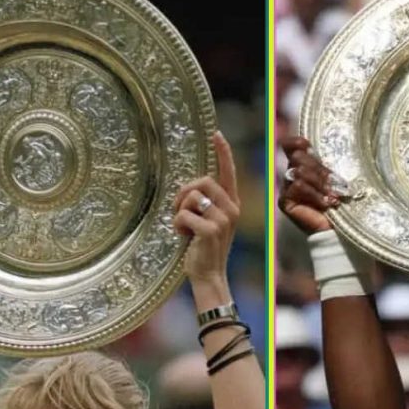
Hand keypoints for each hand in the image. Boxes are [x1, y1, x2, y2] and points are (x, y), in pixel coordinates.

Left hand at [172, 131, 238, 290]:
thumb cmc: (203, 247)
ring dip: (179, 211)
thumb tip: (189, 188)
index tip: (216, 134)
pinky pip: (184, 214)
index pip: (227, 172)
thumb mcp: (208, 221)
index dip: (223, 152)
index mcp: (231, 203)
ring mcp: (223, 219)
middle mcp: (232, 208)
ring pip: (192, 197)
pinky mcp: (211, 230)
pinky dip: (177, 225)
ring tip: (183, 227)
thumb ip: (205, 203)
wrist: (208, 275)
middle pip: (202, 181)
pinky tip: (184, 236)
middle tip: (178, 210)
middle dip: (184, 193)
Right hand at [277, 136, 339, 233]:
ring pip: (299, 171)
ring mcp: (286, 188)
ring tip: (334, 196)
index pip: (291, 145)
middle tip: (336, 183)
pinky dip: (315, 194)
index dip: (297, 143)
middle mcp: (291, 174)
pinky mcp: (285, 201)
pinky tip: (326, 204)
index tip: (308, 146)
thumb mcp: (333, 176)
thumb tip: (314, 148)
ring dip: (320, 184)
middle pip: (299, 157)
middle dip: (320, 170)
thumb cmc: (339, 199)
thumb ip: (323, 163)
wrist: (337, 227)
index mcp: (303, 165)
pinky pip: (298, 186)